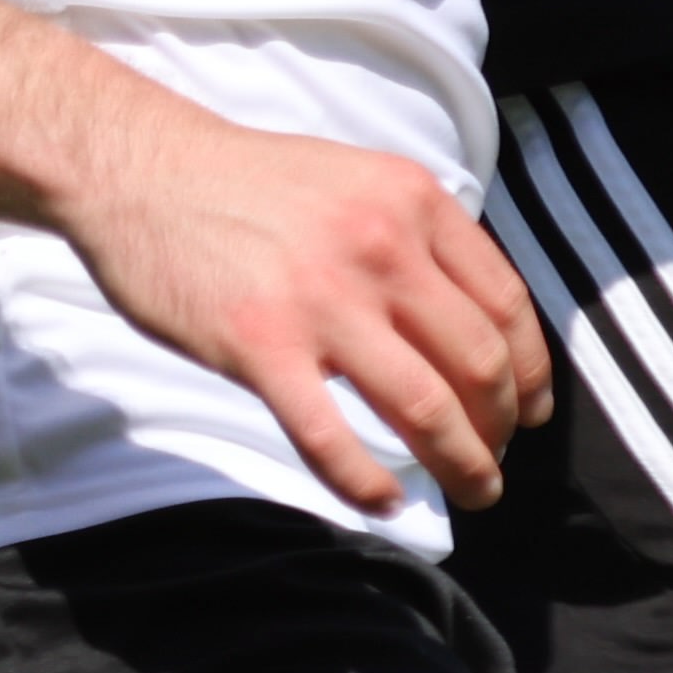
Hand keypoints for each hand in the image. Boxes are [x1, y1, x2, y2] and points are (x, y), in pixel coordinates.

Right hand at [55, 108, 549, 521]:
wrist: (140, 170)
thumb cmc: (247, 184)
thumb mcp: (356, 180)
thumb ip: (414, 237)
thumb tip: (469, 317)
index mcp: (414, 204)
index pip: (505, 305)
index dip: (532, 372)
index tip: (531, 414)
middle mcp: (381, 248)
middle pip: (478, 364)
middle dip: (500, 429)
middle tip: (494, 463)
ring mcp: (322, 301)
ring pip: (425, 408)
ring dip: (462, 464)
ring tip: (471, 492)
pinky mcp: (260, 346)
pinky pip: (331, 437)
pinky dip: (368, 484)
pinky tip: (385, 503)